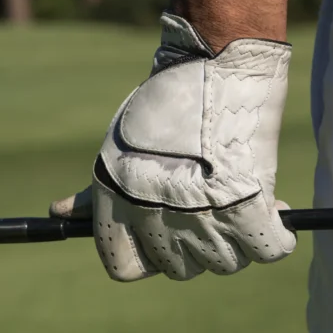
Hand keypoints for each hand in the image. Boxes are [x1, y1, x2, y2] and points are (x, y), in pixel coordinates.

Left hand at [51, 12, 295, 280]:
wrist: (213, 63)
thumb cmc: (164, 105)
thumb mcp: (117, 150)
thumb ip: (94, 195)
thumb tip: (57, 214)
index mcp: (117, 205)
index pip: (123, 268)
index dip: (148, 254)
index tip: (165, 234)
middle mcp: (156, 217)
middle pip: (181, 269)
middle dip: (196, 245)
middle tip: (208, 208)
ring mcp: (204, 217)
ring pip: (225, 262)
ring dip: (237, 240)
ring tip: (239, 200)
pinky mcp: (250, 207)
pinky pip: (268, 249)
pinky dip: (275, 234)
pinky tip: (272, 210)